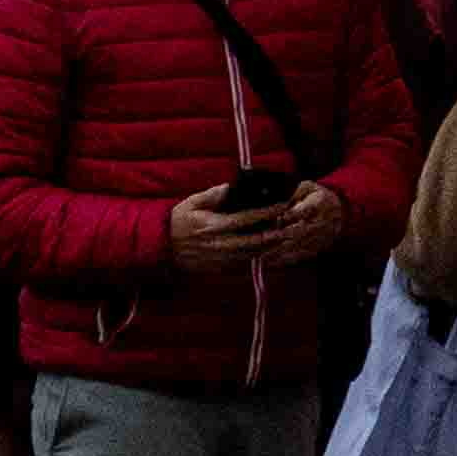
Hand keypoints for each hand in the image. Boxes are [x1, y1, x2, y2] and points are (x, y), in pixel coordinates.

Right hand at [177, 175, 334, 265]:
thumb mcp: (193, 202)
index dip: (268, 211)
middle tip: (294, 224)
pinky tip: (270, 249)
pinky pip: (245, 263)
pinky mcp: (221, 268)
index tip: (283, 204)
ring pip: (254, 254)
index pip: (248, 218)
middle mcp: (221, 244)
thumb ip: (215, 194)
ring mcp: (221, 259)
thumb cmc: (179, 221)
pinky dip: (259, 256)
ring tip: (287, 235)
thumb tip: (234, 187)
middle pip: (257, 240)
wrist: (163, 247)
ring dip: (272, 246)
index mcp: (215, 225)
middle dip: (277, 232)